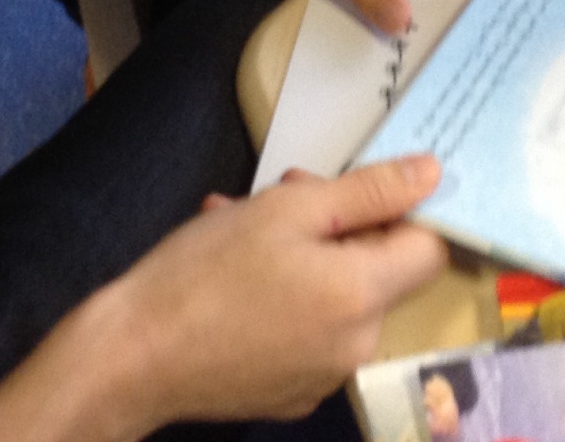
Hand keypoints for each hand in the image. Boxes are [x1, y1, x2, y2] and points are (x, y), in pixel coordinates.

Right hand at [0, 158, 448, 441]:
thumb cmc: (204, 273)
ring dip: (301, 252)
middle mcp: (357, 346)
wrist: (131, 358)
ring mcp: (323, 376)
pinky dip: (283, 295)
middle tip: (282, 191)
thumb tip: (434, 172)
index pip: (429, 247)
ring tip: (239, 223)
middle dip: (336, 221)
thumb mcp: (286, 209)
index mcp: (363, 297)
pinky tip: (231, 273)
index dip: (403, 209)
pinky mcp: (289, 392)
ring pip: (334, 293)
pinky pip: (305, 329)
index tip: (358, 187)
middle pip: (377, 269)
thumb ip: (369, 190)